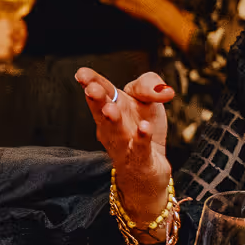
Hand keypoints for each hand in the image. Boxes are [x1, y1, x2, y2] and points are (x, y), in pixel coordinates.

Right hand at [0, 15, 23, 63]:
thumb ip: (1, 24)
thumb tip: (9, 27)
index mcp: (6, 22)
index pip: (21, 25)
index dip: (22, 30)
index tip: (22, 33)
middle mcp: (9, 31)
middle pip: (22, 36)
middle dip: (21, 40)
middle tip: (19, 44)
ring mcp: (8, 42)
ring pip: (17, 47)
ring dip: (14, 49)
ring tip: (7, 51)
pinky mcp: (5, 52)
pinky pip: (10, 55)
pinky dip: (7, 56)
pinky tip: (0, 55)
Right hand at [75, 67, 171, 225]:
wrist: (149, 170)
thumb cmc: (143, 129)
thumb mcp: (148, 100)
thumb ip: (149, 86)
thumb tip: (162, 89)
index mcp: (113, 106)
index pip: (101, 91)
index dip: (91, 81)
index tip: (82, 74)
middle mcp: (112, 127)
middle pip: (102, 112)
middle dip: (97, 100)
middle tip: (92, 89)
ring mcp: (124, 146)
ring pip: (115, 133)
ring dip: (112, 121)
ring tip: (110, 110)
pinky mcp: (140, 161)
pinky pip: (140, 150)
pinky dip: (141, 140)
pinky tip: (144, 128)